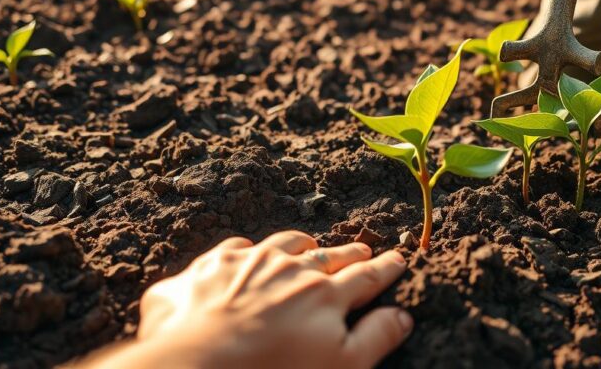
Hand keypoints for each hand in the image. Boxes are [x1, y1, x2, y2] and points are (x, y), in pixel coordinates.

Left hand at [83, 231, 410, 368]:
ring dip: (302, 245)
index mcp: (326, 295)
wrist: (197, 364)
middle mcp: (293, 269)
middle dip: (350, 252)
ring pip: (285, 243)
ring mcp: (252, 262)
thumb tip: (403, 316)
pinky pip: (239, 246)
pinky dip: (249, 249)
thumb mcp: (340, 365)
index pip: (365, 277)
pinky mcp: (214, 264)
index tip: (398, 258)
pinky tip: (249, 253)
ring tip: (310, 246)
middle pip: (329, 256)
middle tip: (363, 250)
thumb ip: (374, 338)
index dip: (385, 268)